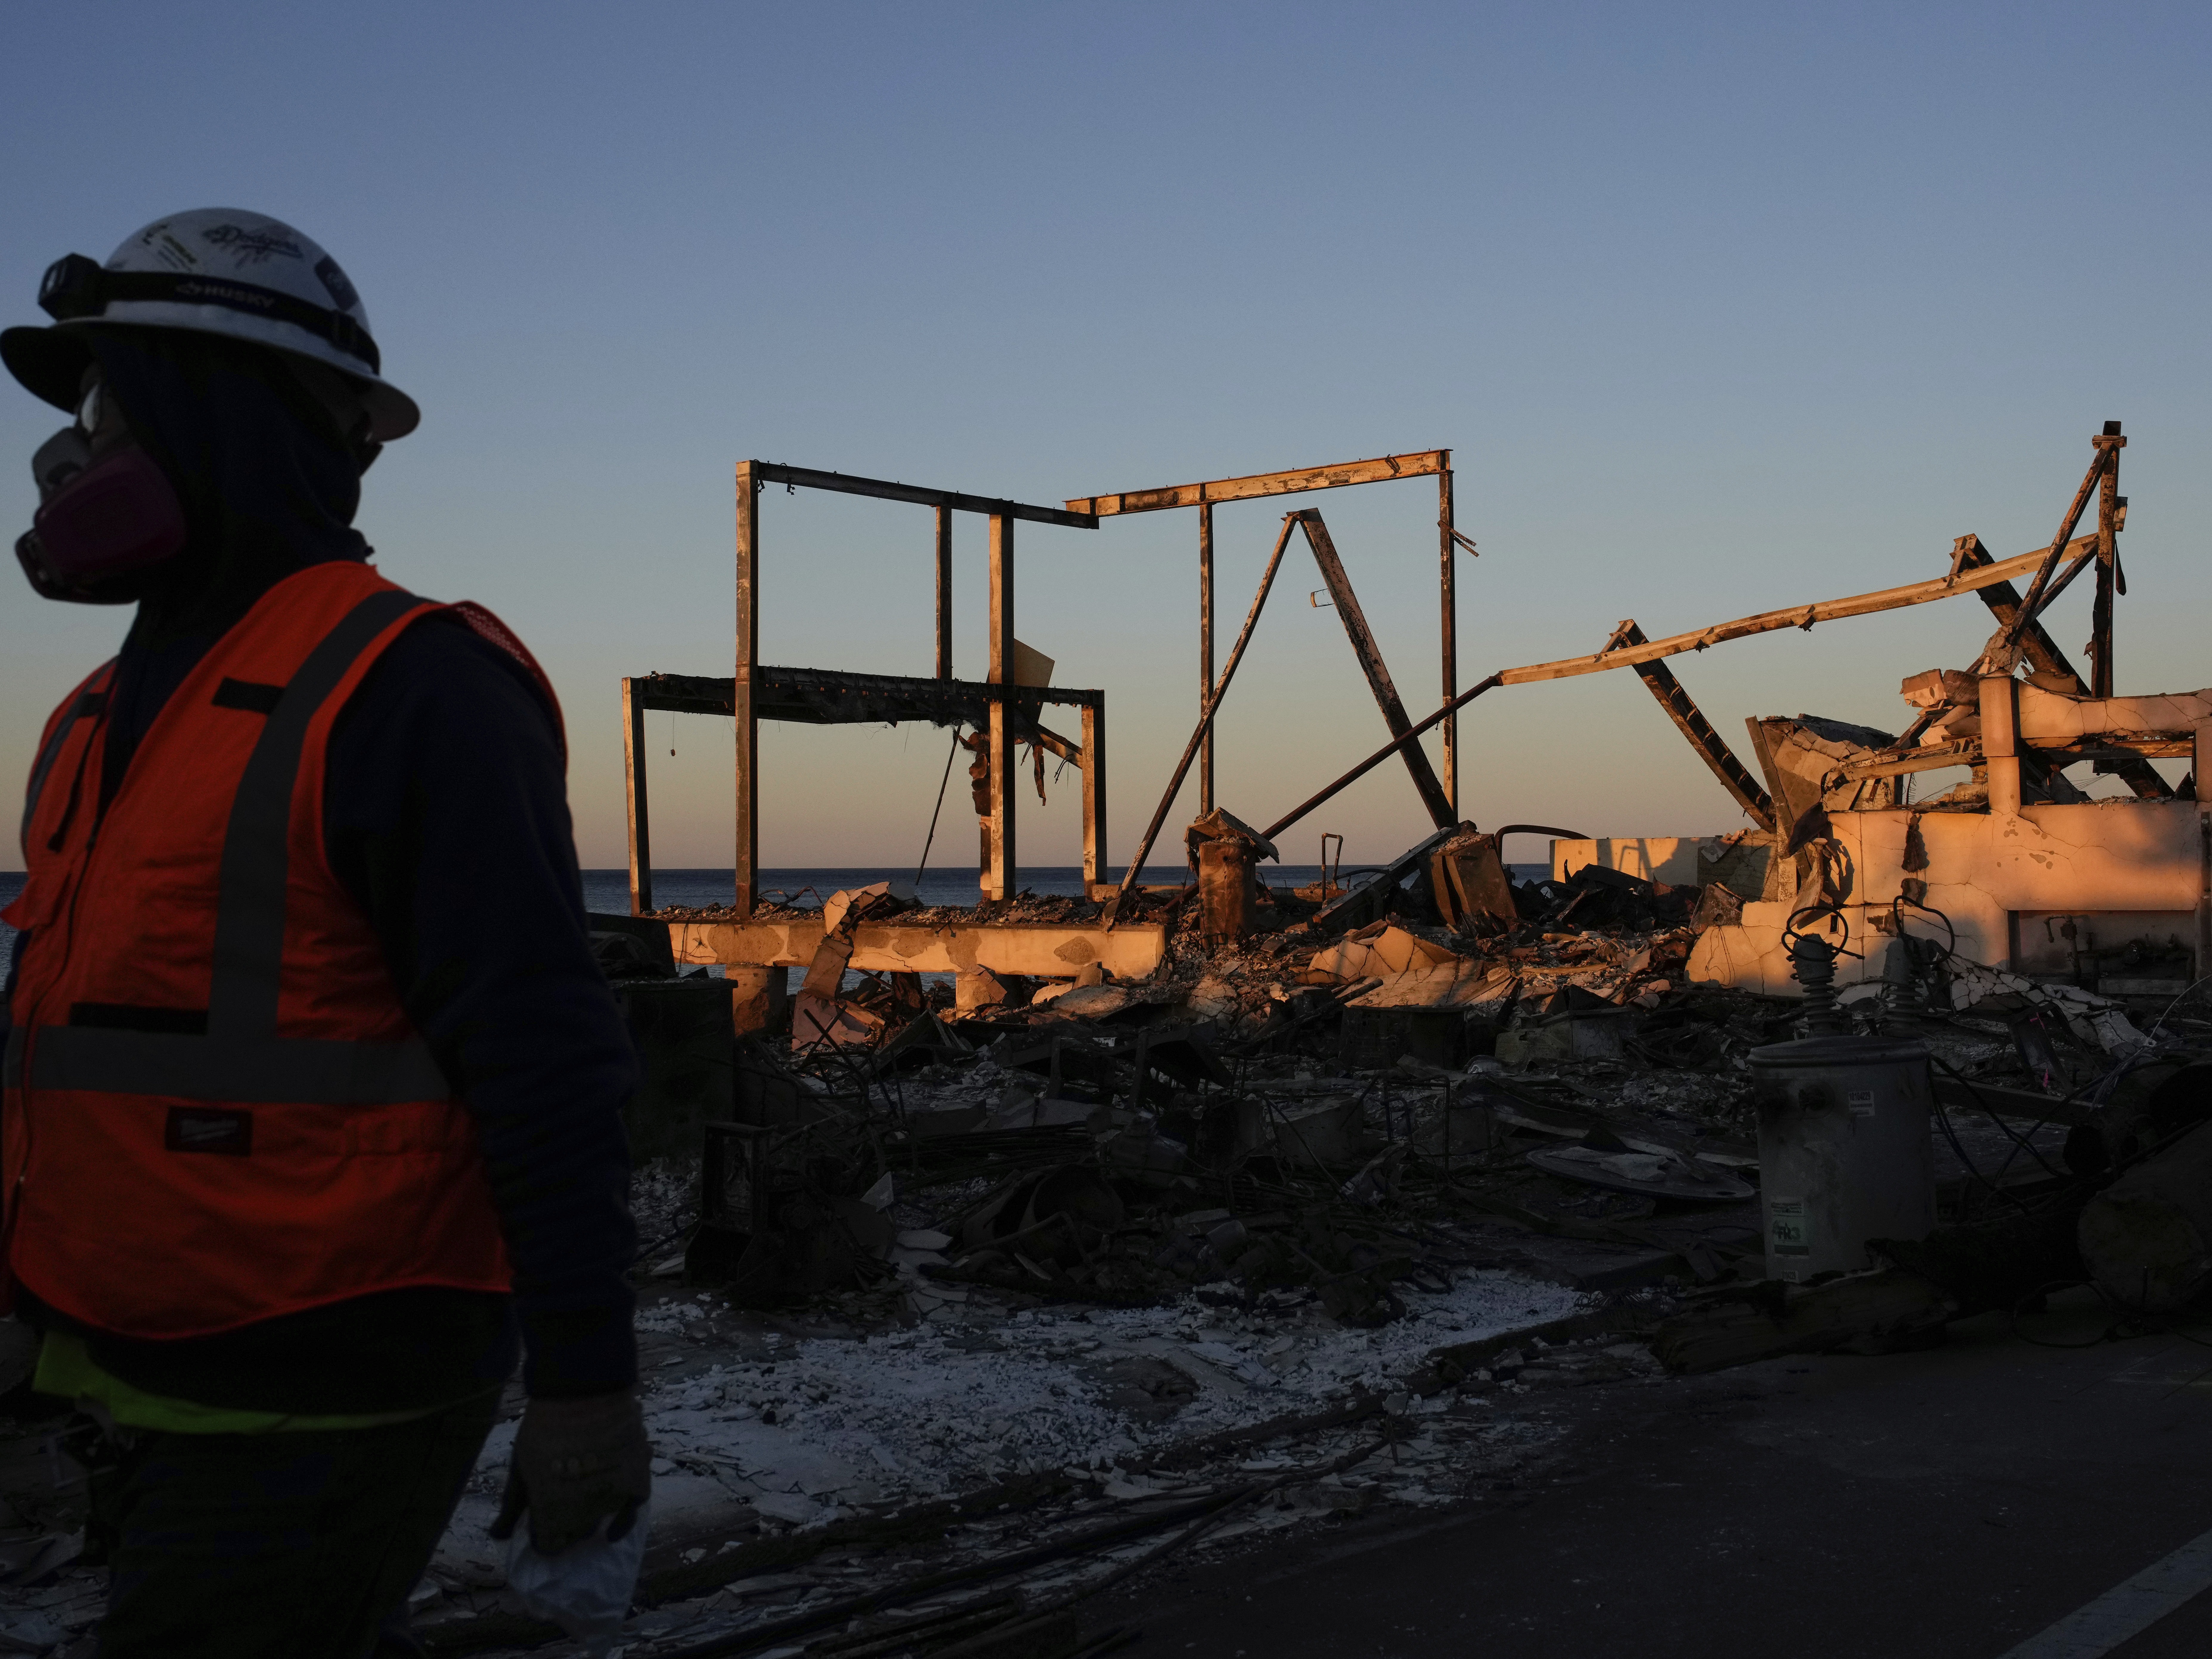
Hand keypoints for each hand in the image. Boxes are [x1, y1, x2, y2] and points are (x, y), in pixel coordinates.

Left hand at [489, 1389, 651, 1555]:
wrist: (583, 1391)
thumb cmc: (544, 1428)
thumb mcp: (520, 1467)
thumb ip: (511, 1505)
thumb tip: (498, 1536)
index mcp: (550, 1514)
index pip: (549, 1546)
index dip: (542, 1538)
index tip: (539, 1524)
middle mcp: (583, 1514)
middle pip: (574, 1534)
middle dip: (565, 1526)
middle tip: (560, 1504)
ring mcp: (611, 1498)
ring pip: (600, 1520)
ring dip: (590, 1514)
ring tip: (581, 1495)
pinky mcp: (636, 1481)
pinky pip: (633, 1511)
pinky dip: (623, 1522)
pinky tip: (614, 1531)